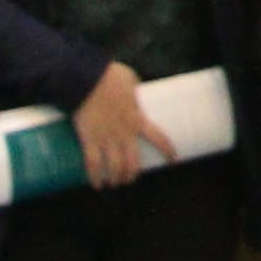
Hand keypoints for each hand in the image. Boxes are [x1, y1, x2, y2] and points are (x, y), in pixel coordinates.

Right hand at [76, 65, 164, 188]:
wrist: (86, 78)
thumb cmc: (109, 76)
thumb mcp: (131, 80)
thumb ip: (133, 90)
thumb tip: (133, 89)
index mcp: (137, 119)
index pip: (159, 139)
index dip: (167, 151)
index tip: (173, 159)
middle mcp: (124, 134)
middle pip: (133, 162)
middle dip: (132, 174)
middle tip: (129, 178)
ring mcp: (106, 139)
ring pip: (115, 168)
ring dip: (116, 178)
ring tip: (113, 183)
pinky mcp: (89, 140)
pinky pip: (92, 164)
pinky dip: (94, 177)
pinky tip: (96, 184)